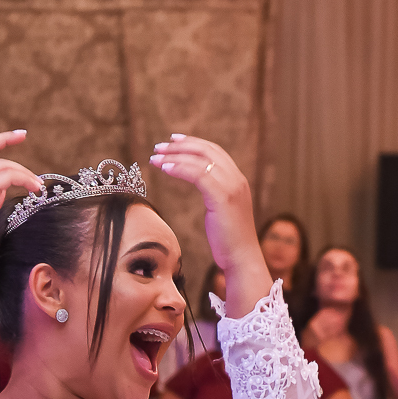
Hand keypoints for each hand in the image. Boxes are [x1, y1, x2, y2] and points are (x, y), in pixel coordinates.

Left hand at [149, 135, 268, 317]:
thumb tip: (199, 182)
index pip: (215, 152)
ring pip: (201, 161)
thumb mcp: (221, 210)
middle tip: (158, 146)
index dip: (193, 143)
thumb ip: (214, 192)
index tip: (172, 140)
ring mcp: (232, 187)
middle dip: (180, 146)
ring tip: (155, 158)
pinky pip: (199, 175)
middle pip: (207, 151)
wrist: (241, 258)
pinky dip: (180, 168)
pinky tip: (165, 169)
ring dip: (175, 156)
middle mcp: (237, 179)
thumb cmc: (228, 241)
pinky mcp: (223, 198)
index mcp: (237, 180)